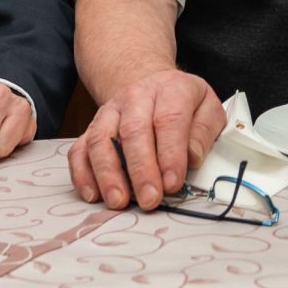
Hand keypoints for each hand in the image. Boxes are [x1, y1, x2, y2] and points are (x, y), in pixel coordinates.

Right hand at [66, 69, 224, 210]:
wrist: (151, 86)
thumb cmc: (182, 104)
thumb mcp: (207, 108)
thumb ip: (204, 132)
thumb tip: (192, 158)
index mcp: (170, 90)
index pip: (170, 120)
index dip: (171, 153)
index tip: (173, 183)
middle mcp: (135, 97)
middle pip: (133, 131)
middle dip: (141, 169)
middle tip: (150, 199)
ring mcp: (109, 112)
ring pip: (100, 140)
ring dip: (108, 174)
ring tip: (119, 201)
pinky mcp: (92, 128)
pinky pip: (79, 149)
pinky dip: (82, 173)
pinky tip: (93, 194)